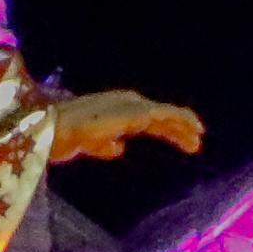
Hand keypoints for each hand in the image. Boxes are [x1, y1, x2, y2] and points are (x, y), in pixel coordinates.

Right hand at [46, 90, 203, 164]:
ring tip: (198, 140)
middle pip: (159, 115)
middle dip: (178, 128)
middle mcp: (125, 103)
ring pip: (166, 115)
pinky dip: (181, 122)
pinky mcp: (136, 113)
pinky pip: (166, 116)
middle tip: (195, 143)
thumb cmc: (62, 137)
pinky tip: (193, 132)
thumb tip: (119, 148)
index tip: (181, 140)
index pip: (146, 118)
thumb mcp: (89, 144)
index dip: (165, 129)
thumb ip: (103, 145)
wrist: (54, 132)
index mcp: (114, 110)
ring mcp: (131, 105)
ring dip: (183, 127)